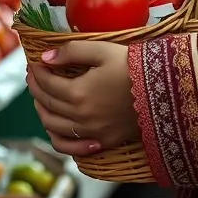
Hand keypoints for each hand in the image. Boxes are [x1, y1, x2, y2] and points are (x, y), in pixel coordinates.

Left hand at [27, 41, 139, 158]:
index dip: (37, 72)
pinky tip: (56, 128)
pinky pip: (71, 146)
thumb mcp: (102, 50)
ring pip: (53, 127)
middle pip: (47, 104)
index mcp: (77, 92)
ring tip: (41, 99)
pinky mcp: (103, 141)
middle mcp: (80, 116)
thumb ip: (71, 52)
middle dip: (36, 89)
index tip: (34, 63)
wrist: (164, 91)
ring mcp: (91, 132)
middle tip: (33, 77)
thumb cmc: (133, 66)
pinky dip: (58, 139)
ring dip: (42, 111)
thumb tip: (46, 58)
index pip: (46, 83)